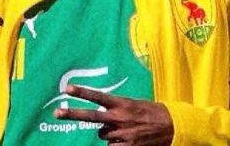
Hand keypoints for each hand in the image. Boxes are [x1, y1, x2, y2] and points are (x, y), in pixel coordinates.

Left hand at [53, 84, 173, 145]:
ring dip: (108, 134)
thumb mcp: (134, 105)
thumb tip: (101, 118)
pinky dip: (115, 145)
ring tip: (125, 130)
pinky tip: (125, 141)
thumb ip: (117, 108)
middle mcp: (119, 118)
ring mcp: (122, 133)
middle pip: (90, 116)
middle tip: (57, 113)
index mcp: (122, 104)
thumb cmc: (153, 113)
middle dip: (72, 114)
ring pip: (102, 135)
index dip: (82, 92)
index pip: (98, 97)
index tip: (67, 89)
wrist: (173, 126)